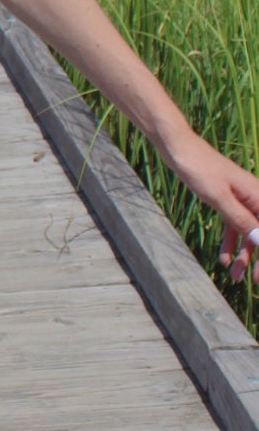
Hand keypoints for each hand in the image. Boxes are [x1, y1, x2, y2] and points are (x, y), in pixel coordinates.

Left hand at [168, 134, 258, 286]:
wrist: (179, 148)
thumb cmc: (199, 168)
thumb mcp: (219, 197)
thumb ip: (241, 219)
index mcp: (258, 195)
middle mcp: (255, 197)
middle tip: (253, 281)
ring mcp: (241, 199)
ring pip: (249, 232)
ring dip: (244, 255)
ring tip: (234, 277)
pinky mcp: (228, 199)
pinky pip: (235, 225)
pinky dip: (231, 242)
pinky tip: (223, 259)